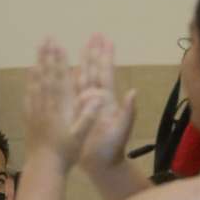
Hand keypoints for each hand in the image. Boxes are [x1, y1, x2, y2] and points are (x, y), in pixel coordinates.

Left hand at [25, 39, 104, 169]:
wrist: (44, 167)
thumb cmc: (65, 153)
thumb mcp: (80, 136)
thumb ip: (88, 116)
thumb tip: (97, 96)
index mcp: (60, 108)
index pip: (60, 80)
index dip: (60, 62)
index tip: (59, 46)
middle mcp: (46, 105)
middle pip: (47, 75)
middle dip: (48, 56)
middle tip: (47, 38)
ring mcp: (36, 109)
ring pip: (37, 81)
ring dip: (39, 62)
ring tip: (40, 48)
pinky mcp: (30, 116)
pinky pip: (29, 93)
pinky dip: (31, 80)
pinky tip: (30, 72)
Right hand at [75, 34, 137, 175]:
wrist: (102, 165)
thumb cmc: (112, 148)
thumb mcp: (122, 129)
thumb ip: (128, 111)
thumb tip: (132, 92)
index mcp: (108, 100)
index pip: (106, 73)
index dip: (105, 57)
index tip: (106, 40)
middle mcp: (97, 99)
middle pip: (94, 71)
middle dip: (94, 53)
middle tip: (95, 34)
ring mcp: (87, 105)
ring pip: (83, 78)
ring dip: (82, 63)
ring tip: (81, 46)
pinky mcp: (77, 113)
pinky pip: (71, 93)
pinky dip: (69, 81)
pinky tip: (66, 71)